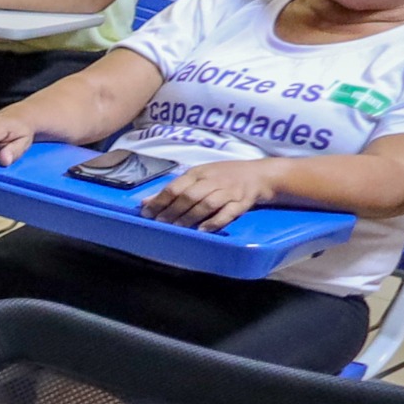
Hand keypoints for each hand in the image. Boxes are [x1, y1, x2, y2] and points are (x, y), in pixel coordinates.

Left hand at [145, 154, 284, 229]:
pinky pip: (228, 212)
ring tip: (178, 228)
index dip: (160, 201)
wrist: (258, 175)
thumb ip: (173, 190)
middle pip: (190, 196)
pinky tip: (203, 230)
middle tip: (161, 223)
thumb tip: (145, 203)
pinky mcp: (242, 202)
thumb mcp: (196, 177)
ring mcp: (228, 191)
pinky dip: (215, 222)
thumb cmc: (222, 176)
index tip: (147, 214)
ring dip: (191, 217)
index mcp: (198, 173)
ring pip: (207, 204)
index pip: (175, 186)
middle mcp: (212, 181)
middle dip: (173, 211)